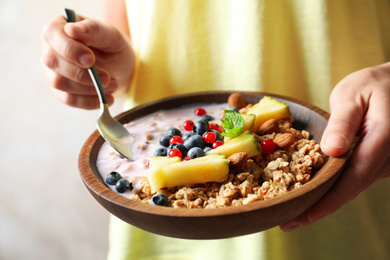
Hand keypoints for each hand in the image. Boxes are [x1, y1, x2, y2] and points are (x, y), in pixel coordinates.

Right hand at [41, 13, 134, 108]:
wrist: (120, 68)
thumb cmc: (112, 47)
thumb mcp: (111, 35)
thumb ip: (93, 30)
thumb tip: (71, 29)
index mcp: (59, 28)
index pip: (52, 35)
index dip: (70, 49)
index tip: (91, 59)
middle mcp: (49, 49)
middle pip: (52, 61)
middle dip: (81, 73)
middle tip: (107, 77)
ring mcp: (52, 71)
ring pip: (59, 82)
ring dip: (88, 88)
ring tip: (112, 85)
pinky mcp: (59, 91)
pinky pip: (68, 99)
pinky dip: (89, 101)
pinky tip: (106, 98)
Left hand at [280, 63, 389, 231]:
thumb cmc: (371, 86)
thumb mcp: (352, 96)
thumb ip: (343, 122)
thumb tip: (332, 150)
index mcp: (382, 139)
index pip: (355, 177)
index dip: (330, 199)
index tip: (306, 215)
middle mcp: (386, 157)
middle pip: (351, 188)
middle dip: (320, 207)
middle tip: (288, 223)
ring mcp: (383, 162)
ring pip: (352, 187)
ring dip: (324, 200)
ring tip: (294, 214)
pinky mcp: (375, 162)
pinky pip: (353, 178)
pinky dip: (332, 188)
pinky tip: (311, 193)